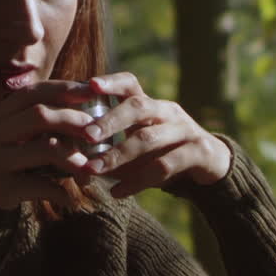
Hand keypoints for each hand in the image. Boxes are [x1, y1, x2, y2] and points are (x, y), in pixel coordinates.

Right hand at [0, 80, 100, 209]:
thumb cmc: (4, 164)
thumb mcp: (12, 137)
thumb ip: (37, 120)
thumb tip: (86, 97)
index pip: (30, 94)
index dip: (63, 89)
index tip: (93, 91)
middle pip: (39, 115)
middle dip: (73, 120)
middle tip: (95, 132)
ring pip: (45, 148)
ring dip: (74, 158)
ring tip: (89, 170)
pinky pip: (41, 184)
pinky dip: (61, 191)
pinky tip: (70, 199)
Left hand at [73, 72, 230, 198]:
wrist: (211, 166)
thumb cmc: (162, 153)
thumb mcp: (137, 144)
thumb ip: (108, 146)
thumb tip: (65, 155)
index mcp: (150, 105)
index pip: (130, 84)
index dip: (111, 82)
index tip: (89, 85)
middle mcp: (167, 112)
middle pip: (138, 107)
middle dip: (110, 121)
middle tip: (86, 135)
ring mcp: (184, 130)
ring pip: (148, 138)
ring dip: (117, 155)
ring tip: (92, 169)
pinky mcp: (198, 153)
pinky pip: (164, 166)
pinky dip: (138, 181)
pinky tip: (117, 192)